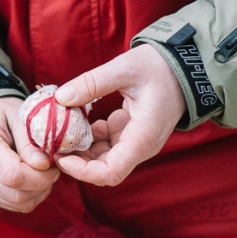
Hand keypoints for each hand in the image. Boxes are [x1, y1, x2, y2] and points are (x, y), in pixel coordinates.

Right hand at [0, 97, 59, 212]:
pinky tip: (33, 177)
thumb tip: (44, 165)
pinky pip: (17, 206)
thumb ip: (30, 140)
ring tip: (42, 169)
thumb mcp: (16, 114)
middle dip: (43, 183)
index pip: (13, 175)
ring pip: (20, 204)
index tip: (51, 161)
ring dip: (40, 190)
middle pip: (18, 195)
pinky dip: (32, 195)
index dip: (40, 173)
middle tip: (52, 165)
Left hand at [53, 44, 185, 185]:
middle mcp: (140, 146)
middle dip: (77, 162)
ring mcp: (135, 142)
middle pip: (104, 170)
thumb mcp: (125, 68)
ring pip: (103, 159)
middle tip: (52, 145)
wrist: (184, 65)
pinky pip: (105, 145)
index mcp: (142, 138)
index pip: (111, 173)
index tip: (61, 157)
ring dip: (80, 150)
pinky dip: (88, 138)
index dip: (83, 171)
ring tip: (59, 133)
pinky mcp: (129, 134)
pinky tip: (76, 122)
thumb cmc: (160, 66)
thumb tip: (60, 98)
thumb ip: (92, 83)